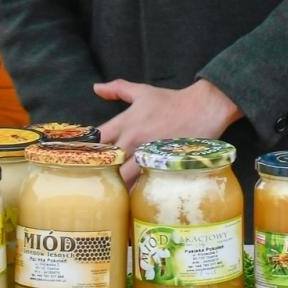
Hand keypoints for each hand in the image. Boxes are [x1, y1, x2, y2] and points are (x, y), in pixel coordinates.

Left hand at [94, 78, 242, 184]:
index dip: (87, 150)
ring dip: (117, 186)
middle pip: (107, 163)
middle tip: (96, 182)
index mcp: (125, 122)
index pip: (97, 139)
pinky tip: (132, 199)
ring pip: (123, 178)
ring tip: (111, 195)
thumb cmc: (173, 101)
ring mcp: (148, 154)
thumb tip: (96, 88)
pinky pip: (144, 185)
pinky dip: (136, 192)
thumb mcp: (143, 91)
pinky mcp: (162, 166)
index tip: (84, 158)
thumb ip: (118, 89)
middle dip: (100, 173)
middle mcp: (133, 139)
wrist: (204, 108)